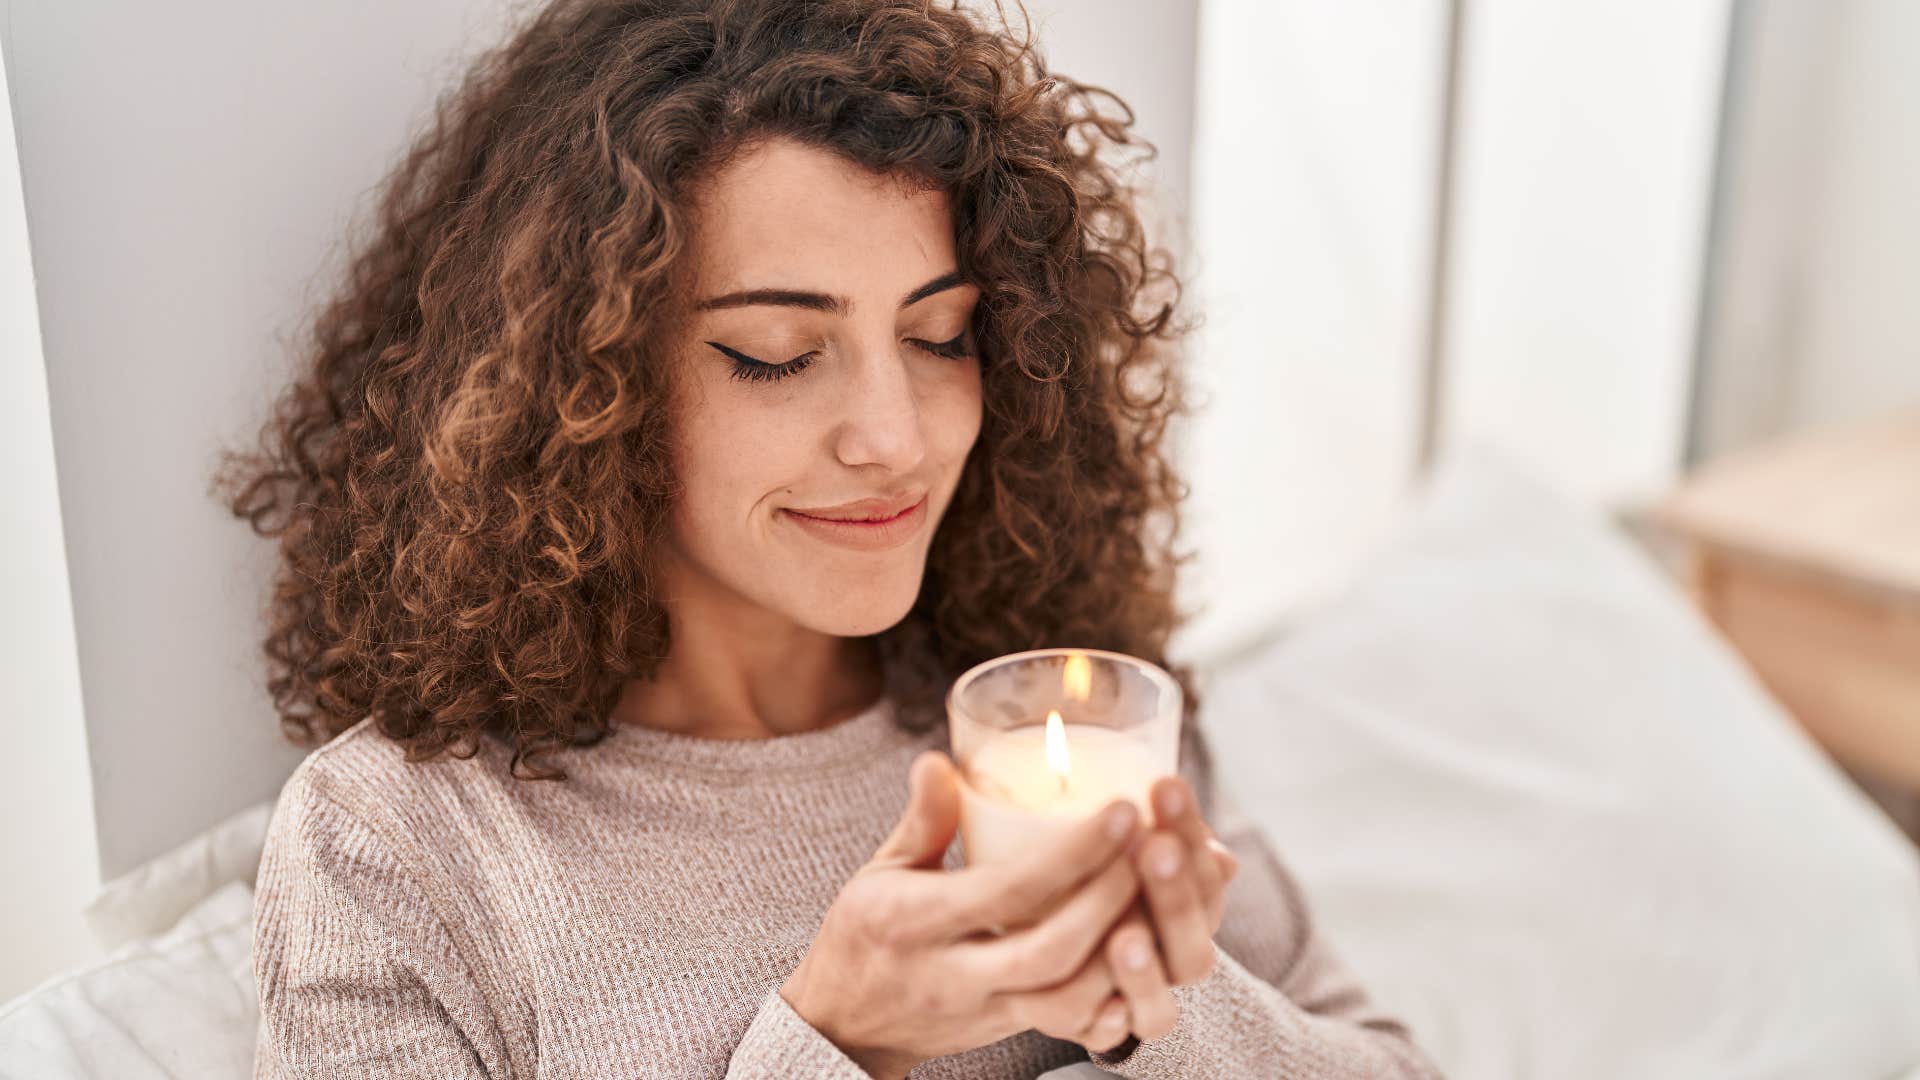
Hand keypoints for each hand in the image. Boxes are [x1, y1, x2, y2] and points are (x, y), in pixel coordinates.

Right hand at [779, 750, 1155, 1077]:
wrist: (846, 1024)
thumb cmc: (865, 934)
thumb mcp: (880, 871)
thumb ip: (921, 820)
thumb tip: (939, 760)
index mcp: (914, 922)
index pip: (1006, 890)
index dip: (1073, 854)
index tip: (1123, 811)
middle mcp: (950, 974)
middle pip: (1048, 951)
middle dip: (1110, 902)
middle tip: (1155, 848)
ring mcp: (983, 1010)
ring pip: (1068, 999)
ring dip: (1123, 951)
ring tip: (1161, 894)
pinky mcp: (1009, 1028)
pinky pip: (1071, 1022)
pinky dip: (1115, 992)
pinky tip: (1146, 952)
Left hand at [1089, 775, 1239, 1045]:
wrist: (1069, 954)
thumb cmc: (1093, 872)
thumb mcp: (1114, 841)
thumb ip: (1141, 823)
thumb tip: (1163, 783)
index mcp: (1192, 901)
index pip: (1206, 867)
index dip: (1190, 829)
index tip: (1164, 785)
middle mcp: (1179, 950)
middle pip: (1195, 934)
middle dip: (1176, 891)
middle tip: (1153, 847)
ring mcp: (1151, 993)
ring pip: (1169, 989)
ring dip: (1146, 967)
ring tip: (1123, 936)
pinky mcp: (1113, 1026)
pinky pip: (1124, 1032)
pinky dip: (1118, 1017)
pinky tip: (1105, 1001)